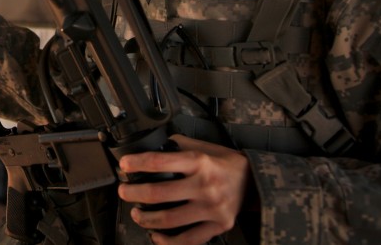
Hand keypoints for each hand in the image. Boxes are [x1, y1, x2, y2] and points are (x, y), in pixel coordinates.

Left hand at [117, 135, 253, 244]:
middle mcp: (205, 185)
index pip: (160, 161)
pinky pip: (188, 239)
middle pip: (159, 193)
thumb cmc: (226, 163)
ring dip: (146, 219)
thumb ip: (178, 145)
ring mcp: (211, 208)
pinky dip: (168, 241)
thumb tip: (152, 145)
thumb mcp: (203, 146)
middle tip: (124, 192)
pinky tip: (156, 236)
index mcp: (199, 162)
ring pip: (169, 219)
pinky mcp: (218, 226)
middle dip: (134, 194)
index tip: (124, 165)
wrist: (256, 182)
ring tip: (137, 214)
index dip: (137, 164)